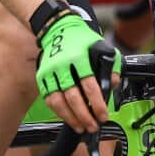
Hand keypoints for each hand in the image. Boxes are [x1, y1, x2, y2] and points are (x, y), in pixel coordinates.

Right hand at [36, 12, 121, 133]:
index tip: (103, 115)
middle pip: (73, 97)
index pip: (89, 85)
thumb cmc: (82, 40)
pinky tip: (69, 118)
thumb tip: (112, 84)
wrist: (59, 28)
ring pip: (58, 101)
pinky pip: (49, 99)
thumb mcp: (102, 47)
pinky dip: (59, 112)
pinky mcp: (42, 77)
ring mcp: (50, 71)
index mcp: (79, 57)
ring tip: (81, 127)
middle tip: (93, 126)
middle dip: (84, 116)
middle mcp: (62, 64)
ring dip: (70, 118)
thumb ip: (110, 66)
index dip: (97, 103)